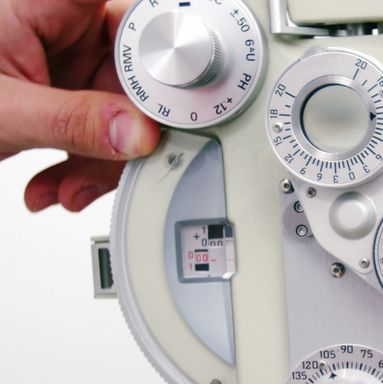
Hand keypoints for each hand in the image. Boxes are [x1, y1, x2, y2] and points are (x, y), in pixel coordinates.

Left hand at [0, 0, 158, 211]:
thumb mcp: (1, 111)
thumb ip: (71, 121)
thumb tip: (139, 134)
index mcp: (46, 2)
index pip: (131, 13)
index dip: (169, 47)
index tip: (184, 91)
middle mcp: (64, 22)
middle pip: (140, 67)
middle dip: (131, 125)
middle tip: (124, 161)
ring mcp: (68, 58)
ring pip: (126, 106)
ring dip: (103, 158)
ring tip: (68, 186)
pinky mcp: (67, 93)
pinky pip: (103, 125)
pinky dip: (85, 162)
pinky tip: (55, 182)